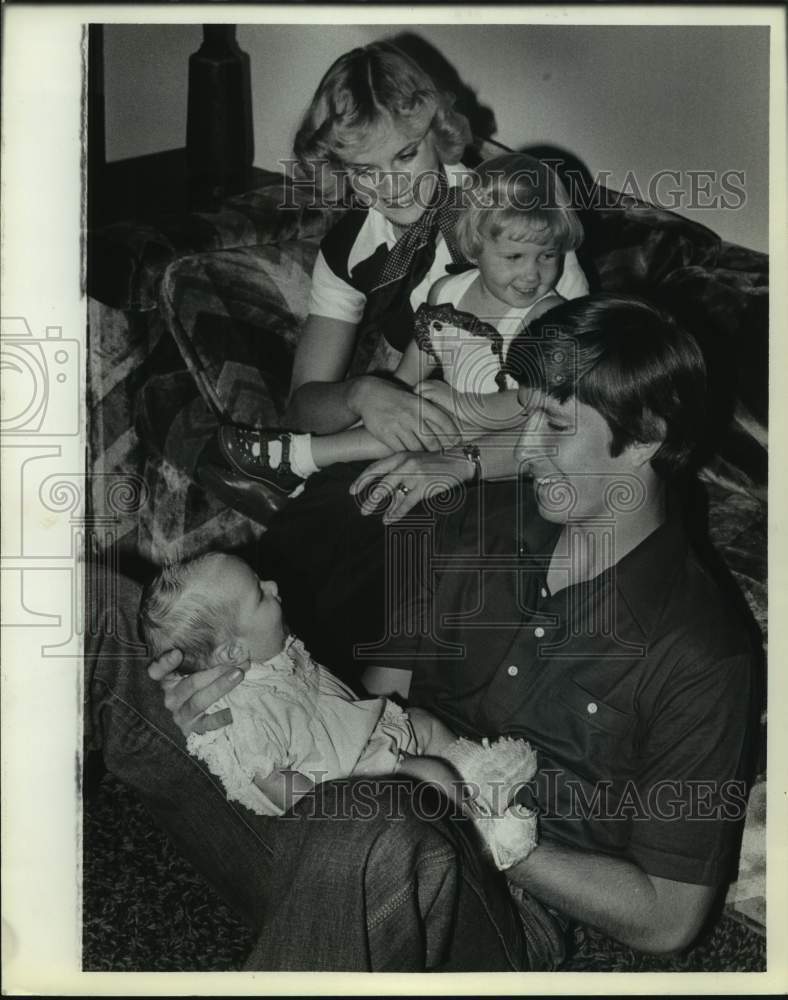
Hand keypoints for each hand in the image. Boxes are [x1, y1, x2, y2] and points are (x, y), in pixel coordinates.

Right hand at [147, 647, 246, 736]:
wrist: (206, 718)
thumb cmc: (206, 684)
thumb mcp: (201, 670)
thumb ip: (206, 657)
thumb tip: (231, 644)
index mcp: (169, 679)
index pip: (157, 671)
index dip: (165, 663)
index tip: (178, 653)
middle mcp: (172, 697)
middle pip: (190, 684)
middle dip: (214, 673)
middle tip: (234, 664)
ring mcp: (181, 714)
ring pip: (198, 701)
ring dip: (220, 687)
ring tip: (238, 675)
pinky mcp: (194, 729)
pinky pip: (206, 724)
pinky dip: (218, 718)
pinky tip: (230, 713)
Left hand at [349, 451, 474, 523]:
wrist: (458, 460)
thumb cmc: (434, 462)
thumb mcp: (414, 460)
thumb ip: (399, 470)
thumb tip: (384, 488)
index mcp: (400, 456)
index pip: (375, 468)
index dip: (362, 480)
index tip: (352, 490)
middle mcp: (405, 464)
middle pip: (381, 483)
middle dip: (370, 498)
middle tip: (362, 510)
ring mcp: (415, 475)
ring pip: (392, 493)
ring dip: (380, 507)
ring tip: (370, 514)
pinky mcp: (424, 486)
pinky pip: (407, 502)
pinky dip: (396, 512)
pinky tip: (389, 519)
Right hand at [350, 376, 460, 452]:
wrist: (368, 394)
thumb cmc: (395, 397)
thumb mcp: (413, 397)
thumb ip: (427, 410)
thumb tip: (446, 426)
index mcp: (421, 404)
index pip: (443, 421)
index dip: (453, 434)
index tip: (456, 441)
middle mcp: (411, 415)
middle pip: (432, 441)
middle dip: (438, 450)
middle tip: (441, 453)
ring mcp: (398, 426)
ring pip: (417, 448)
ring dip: (422, 454)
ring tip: (426, 456)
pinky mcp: (386, 434)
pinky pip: (401, 450)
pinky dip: (407, 454)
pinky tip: (410, 454)